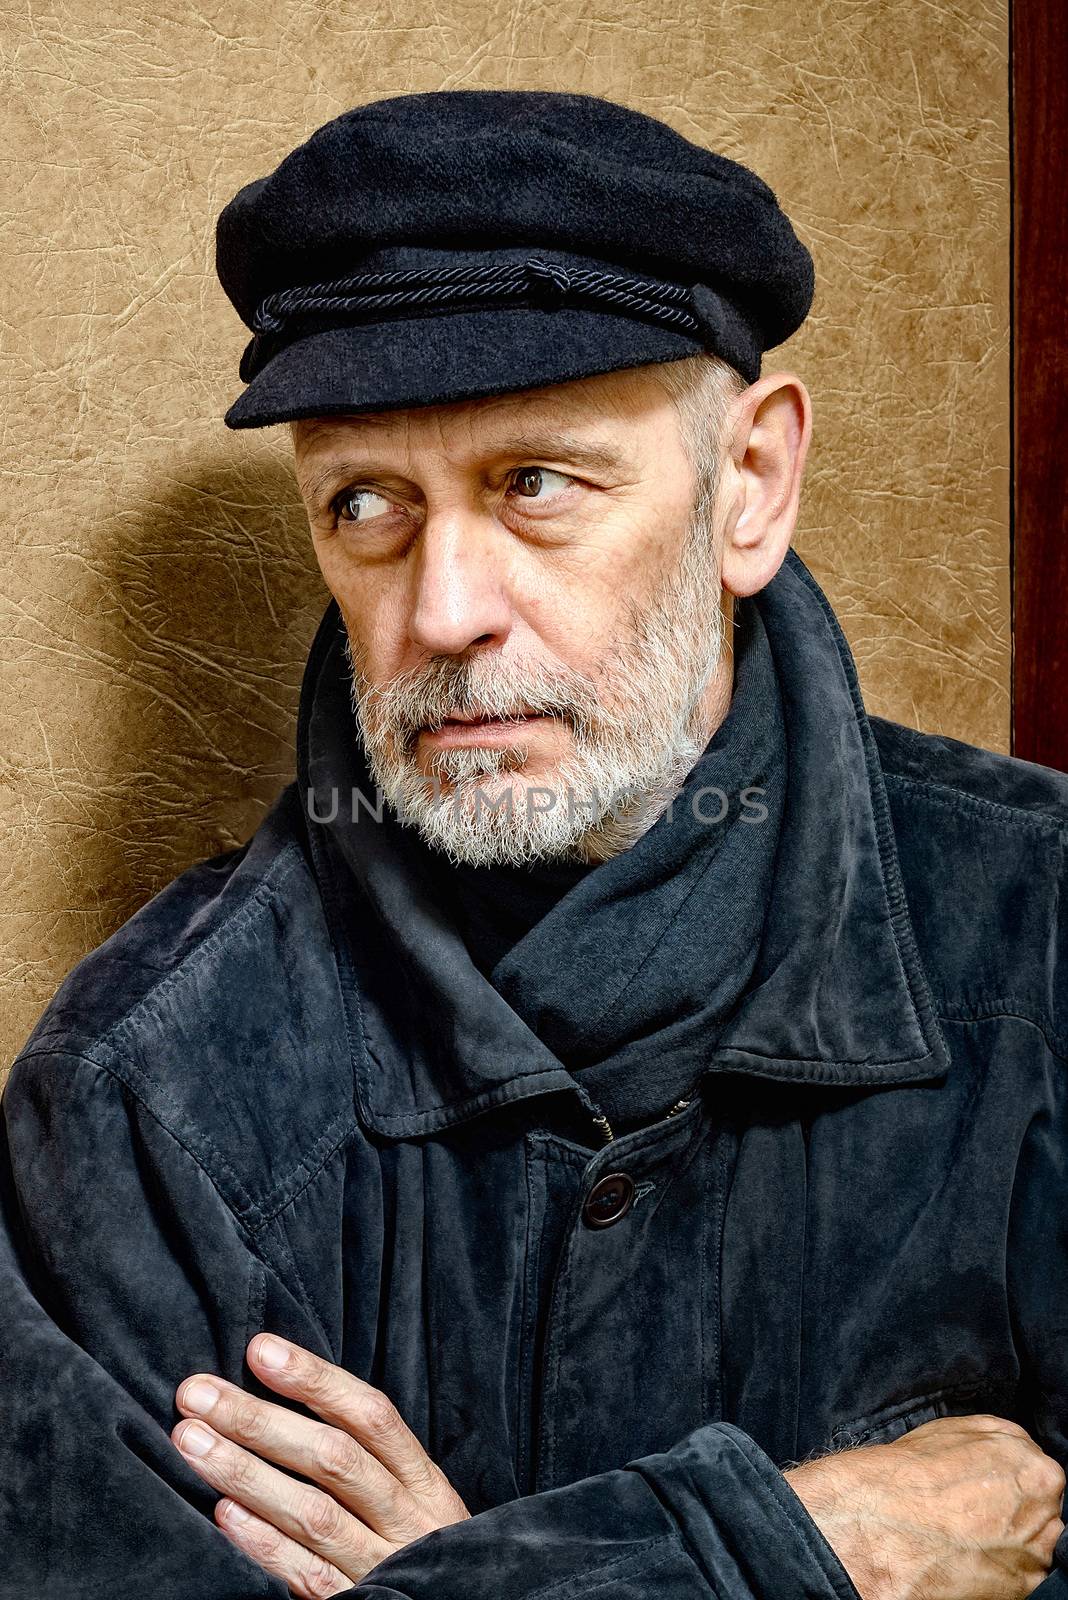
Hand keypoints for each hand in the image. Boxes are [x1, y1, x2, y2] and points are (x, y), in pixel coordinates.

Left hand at [171, 1333, 470, 1597]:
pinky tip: (222, 1513)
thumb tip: (282, 1388)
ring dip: (246, 1473)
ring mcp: (382, 1565)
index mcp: (421, 1480)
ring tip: (191, 1440)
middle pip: (332, 1458)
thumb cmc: (416, 1545)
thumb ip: (363, 1454)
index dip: (315, 1380)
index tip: (259, 1350)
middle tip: (196, 1393)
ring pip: (312, 1514)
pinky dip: (264, 1543)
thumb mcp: (411, 1495)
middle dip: (259, 1419)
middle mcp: (406, 1518)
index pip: (370, 1415)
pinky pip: (306, 1575)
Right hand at [785, 1413, 1065, 1599]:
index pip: (1038, 1474)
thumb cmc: (916, 1473)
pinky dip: (1002, 1569)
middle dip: (1018, 1511)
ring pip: (1035, 1543)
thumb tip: (1011, 1452)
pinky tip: (970, 1557)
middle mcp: (1045, 1508)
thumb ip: (998, 1439)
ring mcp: (1037, 1551)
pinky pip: (1022, 1574)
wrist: (888, 1525)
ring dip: (1013, 1541)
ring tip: (971, 1537)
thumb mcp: (957, 1430)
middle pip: (1042, 1509)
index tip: (992, 1489)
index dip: (1012, 1481)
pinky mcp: (1024, 1587)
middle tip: (981, 1514)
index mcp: (1034, 1466)